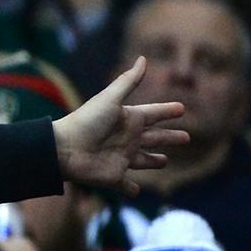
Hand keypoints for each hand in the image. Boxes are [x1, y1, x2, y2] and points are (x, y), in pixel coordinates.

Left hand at [52, 58, 186, 195]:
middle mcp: (128, 139)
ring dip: (155, 161)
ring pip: (144, 161)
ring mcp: (122, 159)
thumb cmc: (87, 121)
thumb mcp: (110, 99)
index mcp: (129, 120)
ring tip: (165, 160)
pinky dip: (131, 189)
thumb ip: (128, 81)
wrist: (63, 148)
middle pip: (155, 138)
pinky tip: (137, 192)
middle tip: (187, 137)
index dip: (167, 111)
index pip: (154, 114)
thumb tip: (143, 58)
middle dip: (170, 137)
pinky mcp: (114, 177)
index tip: (181, 109)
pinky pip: (126, 185)